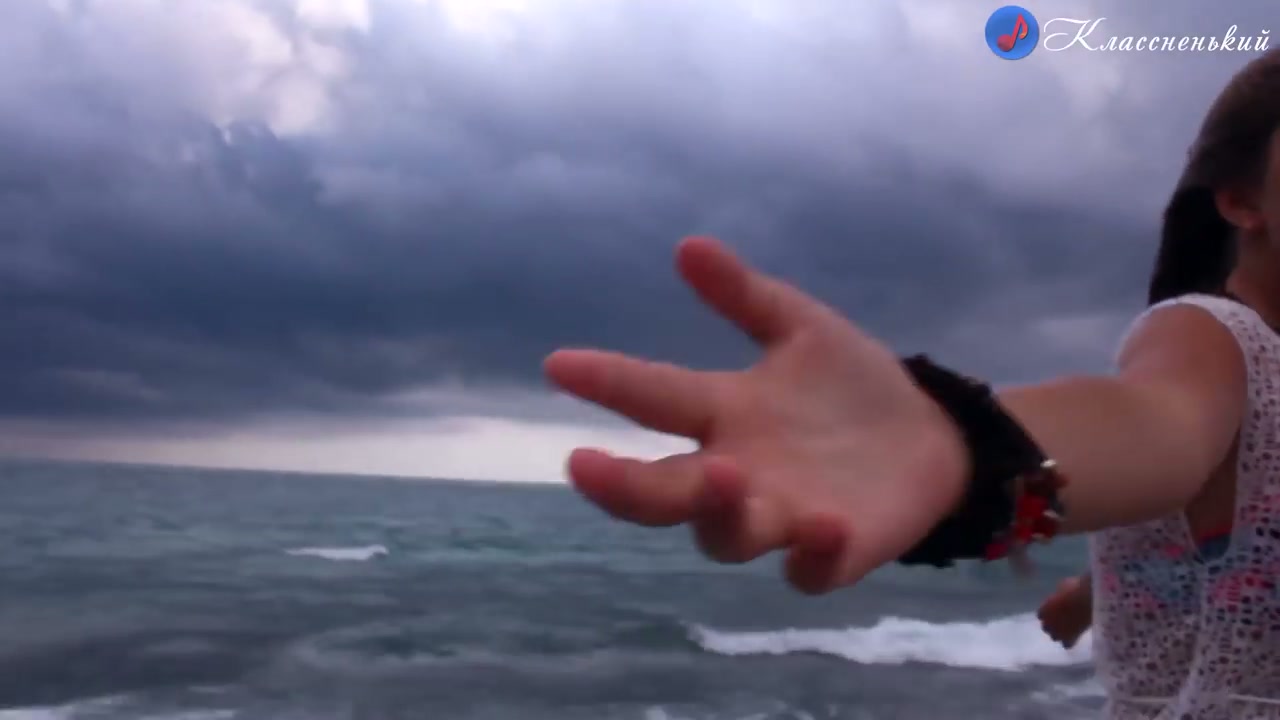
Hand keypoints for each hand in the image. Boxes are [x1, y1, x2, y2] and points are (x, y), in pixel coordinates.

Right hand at [543, 236, 969, 593]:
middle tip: (585, 466)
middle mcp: (737, 473)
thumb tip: (687, 245)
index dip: (607, 382)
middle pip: (663, 492)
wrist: (932, 436)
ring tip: (726, 476)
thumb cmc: (852, 386)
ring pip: (724, 535)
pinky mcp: (833, 552)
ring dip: (718, 511)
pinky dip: (810, 554)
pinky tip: (822, 524)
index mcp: (724, 414)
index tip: (560, 363)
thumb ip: (745, 295)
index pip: (654, 398)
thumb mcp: (801, 329)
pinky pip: (809, 569)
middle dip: (622, 485)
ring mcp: (781, 517)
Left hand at [1037, 575, 1090, 648]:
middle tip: (1062, 620)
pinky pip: (1068, 644)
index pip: (1041, 615)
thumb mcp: (1063, 586)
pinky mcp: (1072, 638)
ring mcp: (1059, 631)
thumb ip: (1059, 595)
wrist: (1088, 599)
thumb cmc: (1076, 588)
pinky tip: (1077, 636)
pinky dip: (1071, 641)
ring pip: (1055, 637)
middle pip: (1046, 627)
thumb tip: (1061, 595)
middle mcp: (1048, 622)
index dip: (1048, 613)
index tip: (1055, 611)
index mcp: (1044, 608)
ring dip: (1060, 634)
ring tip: (1069, 629)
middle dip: (1052, 625)